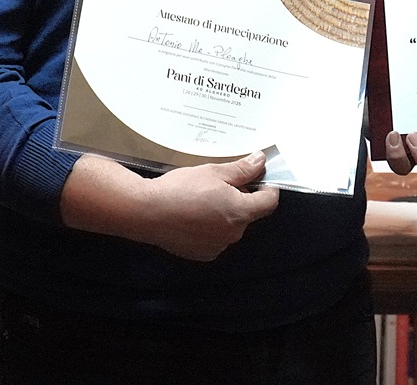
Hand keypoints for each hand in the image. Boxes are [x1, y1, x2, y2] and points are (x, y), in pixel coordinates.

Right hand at [137, 153, 280, 260]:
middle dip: (239, 198)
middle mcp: (232, 233)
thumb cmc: (178, 191)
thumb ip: (242, 169)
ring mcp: (217, 246)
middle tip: (218, 184)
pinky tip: (192, 215)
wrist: (147, 212)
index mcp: (239, 212)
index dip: (268, 188)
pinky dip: (209, 227)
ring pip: (230, 226)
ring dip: (223, 213)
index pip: (269, 202)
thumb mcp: (214, 172)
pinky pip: (215, 238)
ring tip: (200, 199)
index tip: (261, 180)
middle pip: (247, 213)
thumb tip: (260, 162)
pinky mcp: (202, 253)